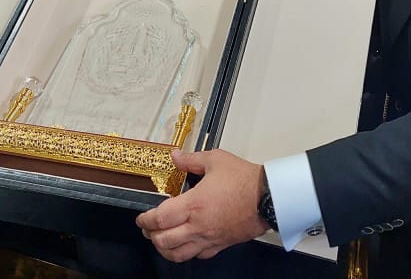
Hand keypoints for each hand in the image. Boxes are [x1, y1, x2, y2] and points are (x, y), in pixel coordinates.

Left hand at [136, 149, 267, 261]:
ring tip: (161, 240)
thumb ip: (191, 160)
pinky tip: (186, 244)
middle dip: (151, 235)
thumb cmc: (245, 180)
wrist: (269, 198)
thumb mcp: (216, 160)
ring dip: (165, 249)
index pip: (160, 219)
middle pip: (164, 241)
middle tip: (147, 229)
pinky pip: (198, 255)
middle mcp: (199, 225)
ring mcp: (210, 238)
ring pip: (179, 254)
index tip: (141, 218)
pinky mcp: (221, 244)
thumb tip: (176, 156)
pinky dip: (186, 252)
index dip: (145, 220)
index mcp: (194, 204)